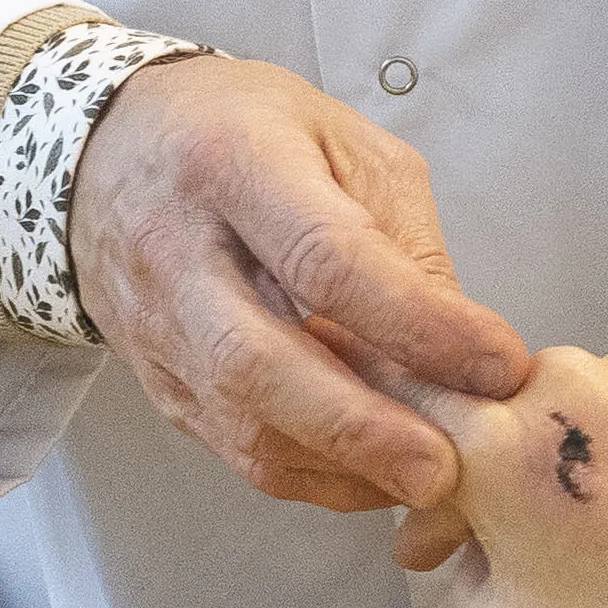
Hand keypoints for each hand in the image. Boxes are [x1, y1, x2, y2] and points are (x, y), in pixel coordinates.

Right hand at [67, 52, 533, 517]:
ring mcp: (158, 329)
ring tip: (429, 476)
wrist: (109, 153)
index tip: (499, 365)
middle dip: (363, 427)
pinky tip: (374, 472)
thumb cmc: (241, 131)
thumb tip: (463, 348)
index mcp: (233, 165)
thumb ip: (403, 237)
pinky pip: (237, 450)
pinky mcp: (160, 384)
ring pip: (243, 424)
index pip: (325, 259)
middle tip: (446, 465)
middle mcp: (178, 253)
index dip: (417, 323)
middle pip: (259, 362)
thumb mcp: (341, 142)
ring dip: (344, 465)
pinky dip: (315, 475)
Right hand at [410, 347, 607, 607]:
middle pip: (491, 407)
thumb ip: (463, 585)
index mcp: (491, 438)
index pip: (405, 398)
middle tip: (490, 536)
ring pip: (567, 408)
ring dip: (559, 457)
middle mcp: (555, 383)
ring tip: (586, 528)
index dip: (397, 451)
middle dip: (482, 471)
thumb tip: (477, 558)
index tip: (417, 503)